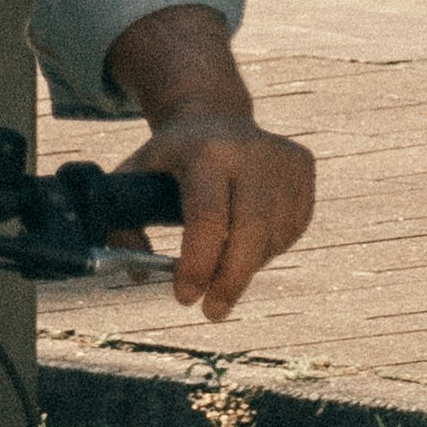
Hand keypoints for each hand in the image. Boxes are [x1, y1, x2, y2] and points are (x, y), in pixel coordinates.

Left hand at [108, 4, 314, 325]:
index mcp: (204, 151)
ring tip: (222, 263)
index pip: (208, 216)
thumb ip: (123, 228)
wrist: (213, 114)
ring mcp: (281, 158)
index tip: (184, 297)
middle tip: (212, 312)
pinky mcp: (303, 167)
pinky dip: (269, 249)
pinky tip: (247, 239)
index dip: (198, 263)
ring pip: (273, 236)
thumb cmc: (169, 160)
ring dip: (246, 266)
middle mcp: (249, 151)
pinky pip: (293, 228)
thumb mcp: (134, 181)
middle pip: (250, 231)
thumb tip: (139, 275)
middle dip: (230, 281)